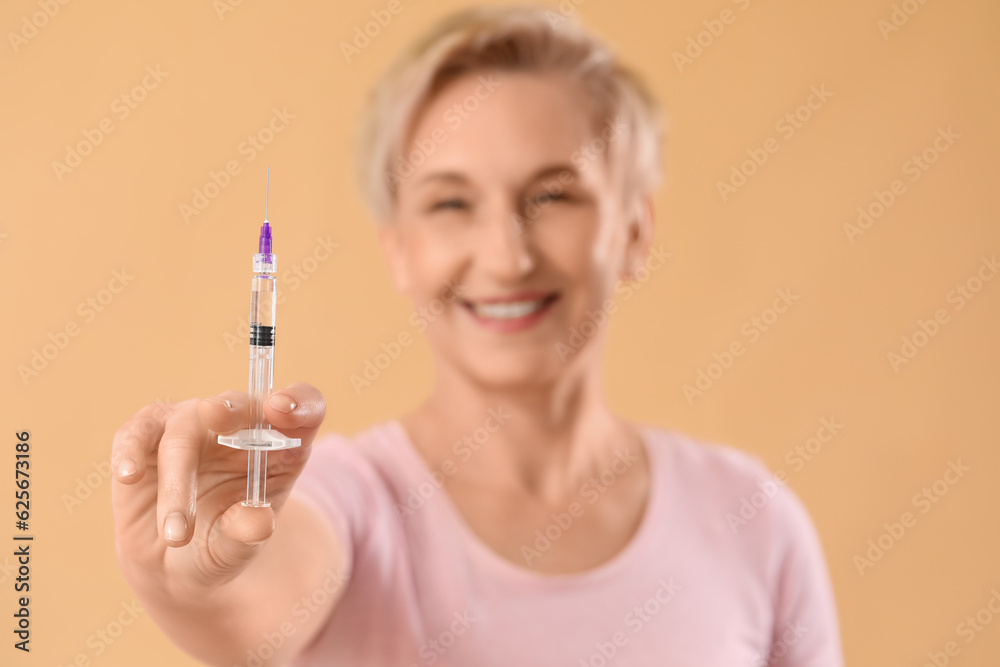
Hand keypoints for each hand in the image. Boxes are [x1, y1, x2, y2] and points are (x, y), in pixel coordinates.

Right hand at [111, 382, 324, 598]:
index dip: (298, 403)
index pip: (303, 408)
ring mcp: (192, 425)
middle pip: (241, 404)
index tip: (284, 411)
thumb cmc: (222, 543)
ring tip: (177, 536)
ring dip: (178, 483)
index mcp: (280, 444)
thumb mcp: (240, 547)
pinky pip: (137, 433)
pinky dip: (130, 451)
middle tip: (217, 414)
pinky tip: (128, 476)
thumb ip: (249, 533)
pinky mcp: (146, 435)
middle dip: (231, 408)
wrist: (173, 562)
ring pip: (184, 432)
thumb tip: (258, 520)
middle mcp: (239, 425)